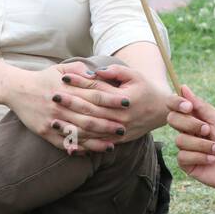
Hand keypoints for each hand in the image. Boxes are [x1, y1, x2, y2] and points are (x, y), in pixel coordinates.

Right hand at [9, 61, 119, 154]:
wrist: (17, 90)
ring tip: (113, 144)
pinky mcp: (44, 132)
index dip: (112, 100)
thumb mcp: (61, 68)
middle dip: (108, 123)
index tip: (127, 103)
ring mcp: (53, 120)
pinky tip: (90, 151)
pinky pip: (63, 143)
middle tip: (124, 128)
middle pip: (89, 116)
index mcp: (68, 89)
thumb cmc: (44, 78)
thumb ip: (80, 69)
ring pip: (78, 132)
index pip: (95, 94)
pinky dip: (77, 148)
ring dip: (96, 140)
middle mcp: (61, 105)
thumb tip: (97, 74)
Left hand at [50, 64, 179, 144]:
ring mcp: (119, 131)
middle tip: (52, 96)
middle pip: (90, 109)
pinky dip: (82, 142)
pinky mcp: (118, 140)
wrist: (162, 111)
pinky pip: (97, 143)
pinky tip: (68, 140)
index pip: (96, 89)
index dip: (80, 83)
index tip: (63, 77)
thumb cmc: (145, 89)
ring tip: (53, 119)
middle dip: (70, 103)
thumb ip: (116, 72)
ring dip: (71, 125)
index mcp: (123, 99)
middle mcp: (120, 117)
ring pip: (91, 130)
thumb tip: (95, 70)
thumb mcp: (135, 75)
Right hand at [166, 84, 214, 190]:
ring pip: (180, 140)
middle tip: (208, 130)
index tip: (188, 106)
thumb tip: (183, 87)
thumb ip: (200, 106)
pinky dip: (200, 157)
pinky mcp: (187, 164)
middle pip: (172, 120)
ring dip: (202, 144)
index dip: (176, 103)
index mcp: (195, 118)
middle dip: (191, 124)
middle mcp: (188, 131)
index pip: (174, 106)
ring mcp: (186, 148)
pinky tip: (212, 159)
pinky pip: (183, 157)